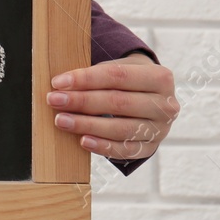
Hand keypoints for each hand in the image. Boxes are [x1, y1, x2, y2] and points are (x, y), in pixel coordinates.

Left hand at [46, 52, 177, 161]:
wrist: (152, 99)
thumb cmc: (128, 81)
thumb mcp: (121, 68)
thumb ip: (97, 74)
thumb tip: (61, 84)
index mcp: (160, 77)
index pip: (118, 75)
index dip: (86, 78)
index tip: (58, 82)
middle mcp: (166, 105)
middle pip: (118, 102)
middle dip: (82, 101)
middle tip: (53, 100)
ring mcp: (160, 130)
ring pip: (121, 129)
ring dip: (87, 125)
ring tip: (61, 120)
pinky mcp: (151, 148)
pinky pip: (125, 151)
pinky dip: (102, 146)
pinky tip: (83, 141)